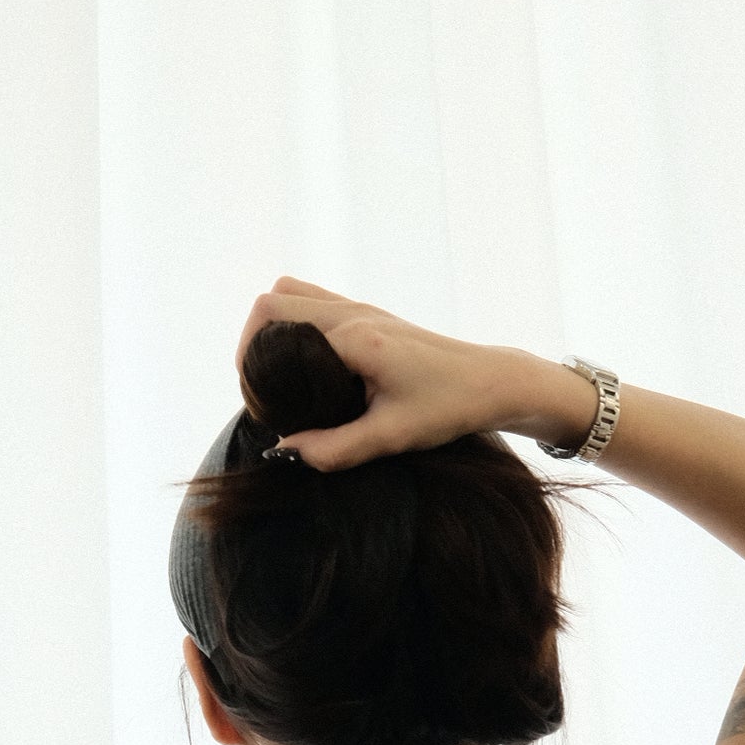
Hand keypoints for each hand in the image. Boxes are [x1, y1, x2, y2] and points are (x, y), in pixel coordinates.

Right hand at [235, 277, 567, 471]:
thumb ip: (333, 448)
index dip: (255, 370)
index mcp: (356, 338)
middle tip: (260, 389)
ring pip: (290, 292)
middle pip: (273, 302)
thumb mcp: (390, 436)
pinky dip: (292, 322)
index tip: (264, 408)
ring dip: (269, 327)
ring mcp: (362, 307)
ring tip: (274, 373)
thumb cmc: (449, 408)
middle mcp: (355, 312)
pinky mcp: (369, 313)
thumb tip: (281, 452)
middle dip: (252, 343)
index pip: (275, 333)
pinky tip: (301, 363)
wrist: (492, 381)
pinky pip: (312, 300)